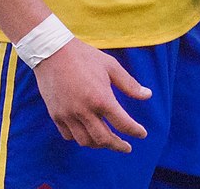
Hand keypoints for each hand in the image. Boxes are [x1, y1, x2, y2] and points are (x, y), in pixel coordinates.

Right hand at [33, 37, 151, 152]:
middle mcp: (84, 110)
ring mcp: (68, 114)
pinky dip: (80, 138)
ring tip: (107, 141)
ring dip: (99, 144)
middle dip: (118, 145)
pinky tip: (87, 133)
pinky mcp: (56, 115)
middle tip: (126, 147)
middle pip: (104, 139)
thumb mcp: (110, 66)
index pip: (123, 123)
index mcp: (101, 98)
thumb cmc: (84, 56)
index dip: (135, 131)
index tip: (142, 134)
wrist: (52, 51)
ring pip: (86, 141)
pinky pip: (69, 135)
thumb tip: (148, 95)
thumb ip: (129, 84)